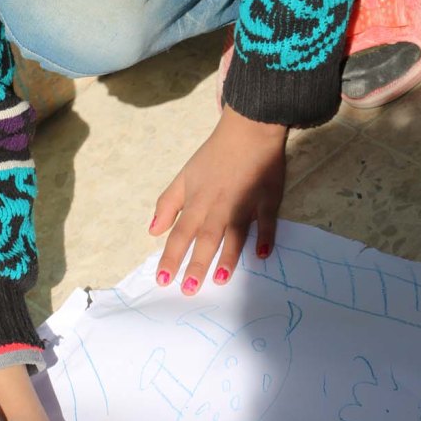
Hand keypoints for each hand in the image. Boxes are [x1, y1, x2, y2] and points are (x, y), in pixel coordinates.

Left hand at [149, 105, 286, 292]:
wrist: (249, 129)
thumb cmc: (214, 156)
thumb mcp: (184, 176)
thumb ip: (168, 204)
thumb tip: (153, 231)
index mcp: (197, 202)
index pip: (179, 234)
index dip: (170, 257)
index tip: (163, 280)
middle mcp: (218, 207)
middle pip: (204, 239)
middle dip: (195, 265)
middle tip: (188, 290)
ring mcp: (244, 204)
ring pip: (234, 234)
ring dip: (227, 257)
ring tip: (219, 280)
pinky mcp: (267, 200)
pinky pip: (266, 222)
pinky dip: (265, 238)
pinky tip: (262, 255)